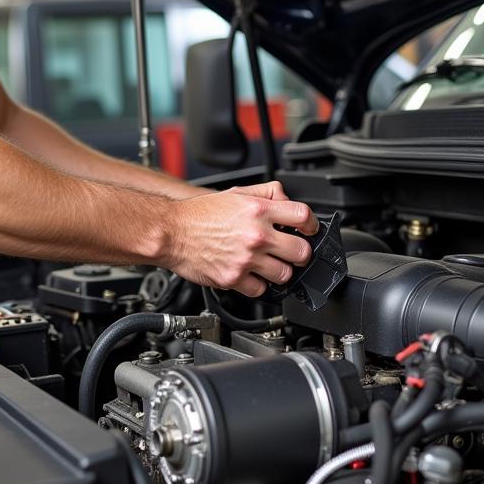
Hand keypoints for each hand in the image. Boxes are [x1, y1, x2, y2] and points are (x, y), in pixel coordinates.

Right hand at [164, 186, 318, 297]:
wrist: (171, 232)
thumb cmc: (199, 214)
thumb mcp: (235, 193)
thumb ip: (265, 193)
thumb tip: (286, 199)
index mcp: (258, 210)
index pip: (304, 216)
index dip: (312, 224)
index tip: (310, 230)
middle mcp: (256, 235)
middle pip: (302, 252)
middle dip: (300, 252)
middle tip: (292, 252)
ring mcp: (246, 259)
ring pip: (285, 275)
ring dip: (281, 271)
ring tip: (270, 265)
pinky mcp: (234, 279)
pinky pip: (261, 290)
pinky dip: (259, 285)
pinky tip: (252, 275)